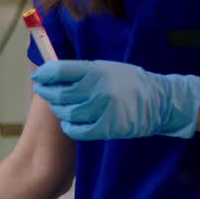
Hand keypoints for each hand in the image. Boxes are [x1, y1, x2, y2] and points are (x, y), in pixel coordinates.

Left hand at [30, 60, 199, 140]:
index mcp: (96, 70)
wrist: (160, 102)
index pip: (60, 69)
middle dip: (47, 93)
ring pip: (66, 112)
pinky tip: (70, 122)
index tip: (39, 76)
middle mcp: (98, 88)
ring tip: (62, 107)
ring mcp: (102, 108)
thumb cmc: (130, 83)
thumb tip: (52, 71)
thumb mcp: (108, 68)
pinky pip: (77, 130)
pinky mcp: (106, 127)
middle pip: (59, 93)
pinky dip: (70, 127)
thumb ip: (82, 71)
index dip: (44, 74)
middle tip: (45, 92)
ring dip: (60, 111)